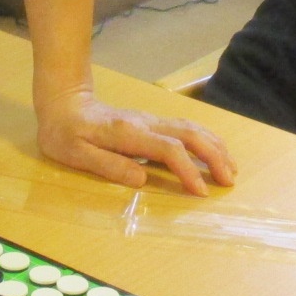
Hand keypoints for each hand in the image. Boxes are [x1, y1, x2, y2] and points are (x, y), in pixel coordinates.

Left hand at [35, 87, 236, 196]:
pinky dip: (207, 139)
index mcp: (127, 133)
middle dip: (214, 156)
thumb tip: (141, 180)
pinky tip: (216, 151)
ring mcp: (151, 120)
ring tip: (231, 169)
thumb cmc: (65, 133)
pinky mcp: (152, 122)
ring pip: (192, 127)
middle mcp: (145, 123)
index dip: (187, 170)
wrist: (64, 103)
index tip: (201, 192)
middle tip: (229, 181)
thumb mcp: (75, 154)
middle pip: (189, 134)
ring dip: (215, 146)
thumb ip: (108, 165)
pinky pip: (186, 128)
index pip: (168, 149)